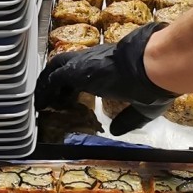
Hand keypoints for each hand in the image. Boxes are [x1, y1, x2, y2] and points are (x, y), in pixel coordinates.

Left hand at [36, 23, 176, 134]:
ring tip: (40, 103)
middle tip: (48, 101)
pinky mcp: (76, 70)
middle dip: (54, 82)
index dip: (72, 86)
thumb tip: (115, 131)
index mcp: (107, 67)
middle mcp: (92, 61)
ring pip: (55, 69)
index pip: (83, 72)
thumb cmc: (152, 84)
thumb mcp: (142, 107)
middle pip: (64, 66)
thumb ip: (127, 119)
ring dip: (46, 85)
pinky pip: (53, 79)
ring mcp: (83, 63)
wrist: (152, 66)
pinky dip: (46, 91)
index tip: (68, 100)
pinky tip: (42, 104)